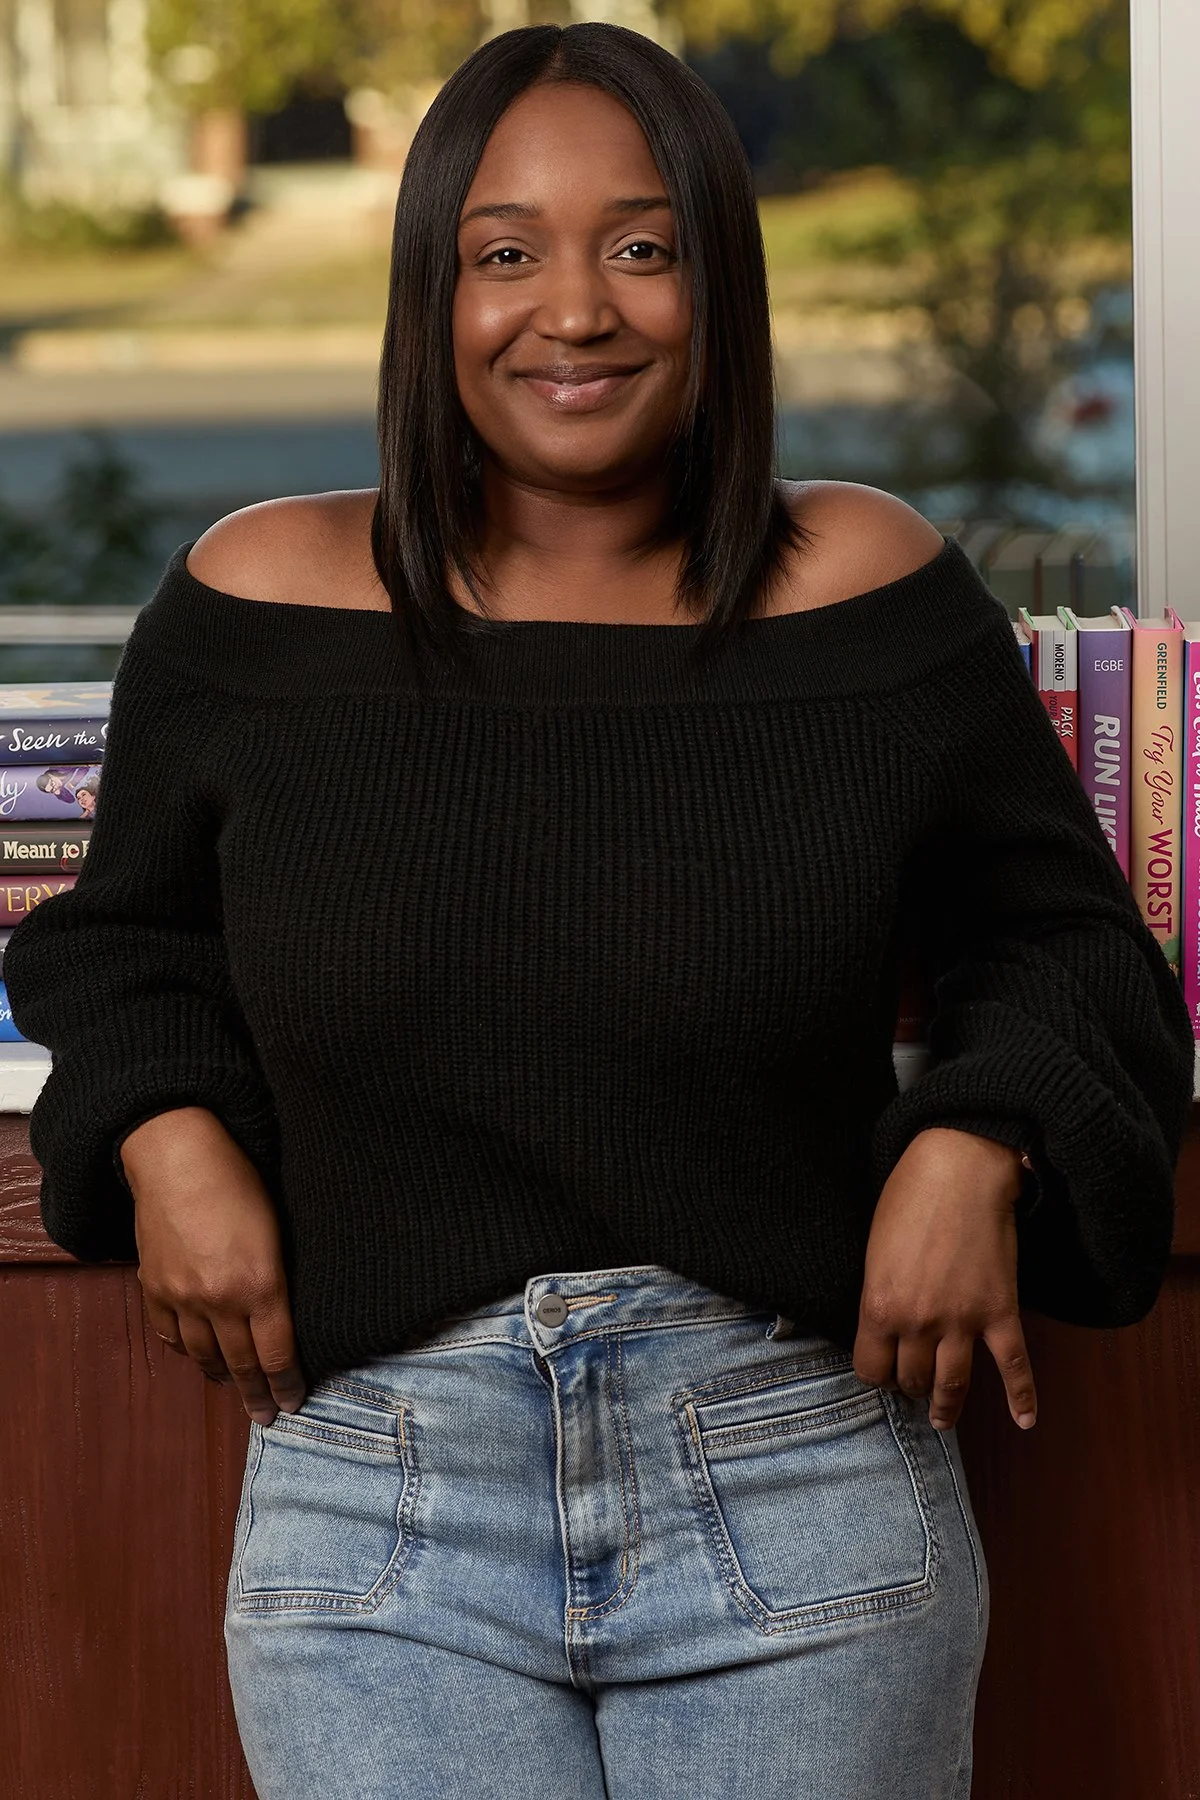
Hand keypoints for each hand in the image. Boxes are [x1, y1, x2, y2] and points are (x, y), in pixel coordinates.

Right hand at [124, 1106, 304, 1425]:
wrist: (178, 1154)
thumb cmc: (241, 1179)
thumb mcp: (280, 1228)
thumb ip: (281, 1277)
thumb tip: (289, 1313)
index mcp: (262, 1284)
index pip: (278, 1354)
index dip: (287, 1385)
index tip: (293, 1403)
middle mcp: (220, 1300)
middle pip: (243, 1364)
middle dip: (257, 1395)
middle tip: (267, 1416)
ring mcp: (183, 1297)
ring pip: (204, 1355)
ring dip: (223, 1375)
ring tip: (236, 1386)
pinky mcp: (155, 1287)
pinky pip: (171, 1335)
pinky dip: (187, 1350)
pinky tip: (199, 1355)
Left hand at [853, 1126, 1036, 1432]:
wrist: (960, 1169)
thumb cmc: (909, 1198)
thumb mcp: (874, 1250)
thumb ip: (878, 1294)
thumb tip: (882, 1326)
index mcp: (880, 1306)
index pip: (870, 1369)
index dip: (876, 1376)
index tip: (882, 1373)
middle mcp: (919, 1322)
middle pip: (911, 1379)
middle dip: (909, 1386)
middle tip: (911, 1387)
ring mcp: (963, 1320)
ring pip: (953, 1384)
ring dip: (947, 1407)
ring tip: (942, 1419)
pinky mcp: (1000, 1311)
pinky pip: (1014, 1365)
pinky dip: (1022, 1397)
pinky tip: (1025, 1421)